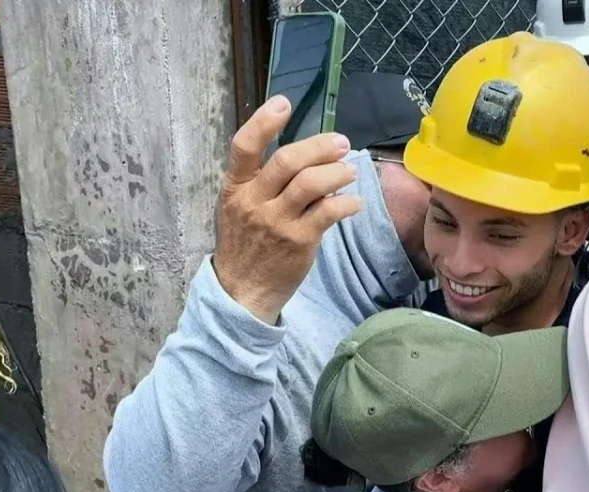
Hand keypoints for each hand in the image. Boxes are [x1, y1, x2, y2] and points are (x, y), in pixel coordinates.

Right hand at [213, 95, 361, 323]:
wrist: (243, 291)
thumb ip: (262, 181)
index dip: (264, 121)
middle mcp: (254, 201)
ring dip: (338, 172)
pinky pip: (329, 212)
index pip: (244, 146)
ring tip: (350, 172)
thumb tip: (306, 156)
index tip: (284, 103)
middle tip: (342, 143)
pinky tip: (353, 203)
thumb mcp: (239, 208)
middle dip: (320, 146)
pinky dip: (347, 203)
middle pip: (288, 160)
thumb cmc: (246, 244)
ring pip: (312, 183)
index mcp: (235, 187)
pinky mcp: (299, 242)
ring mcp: (277, 222)